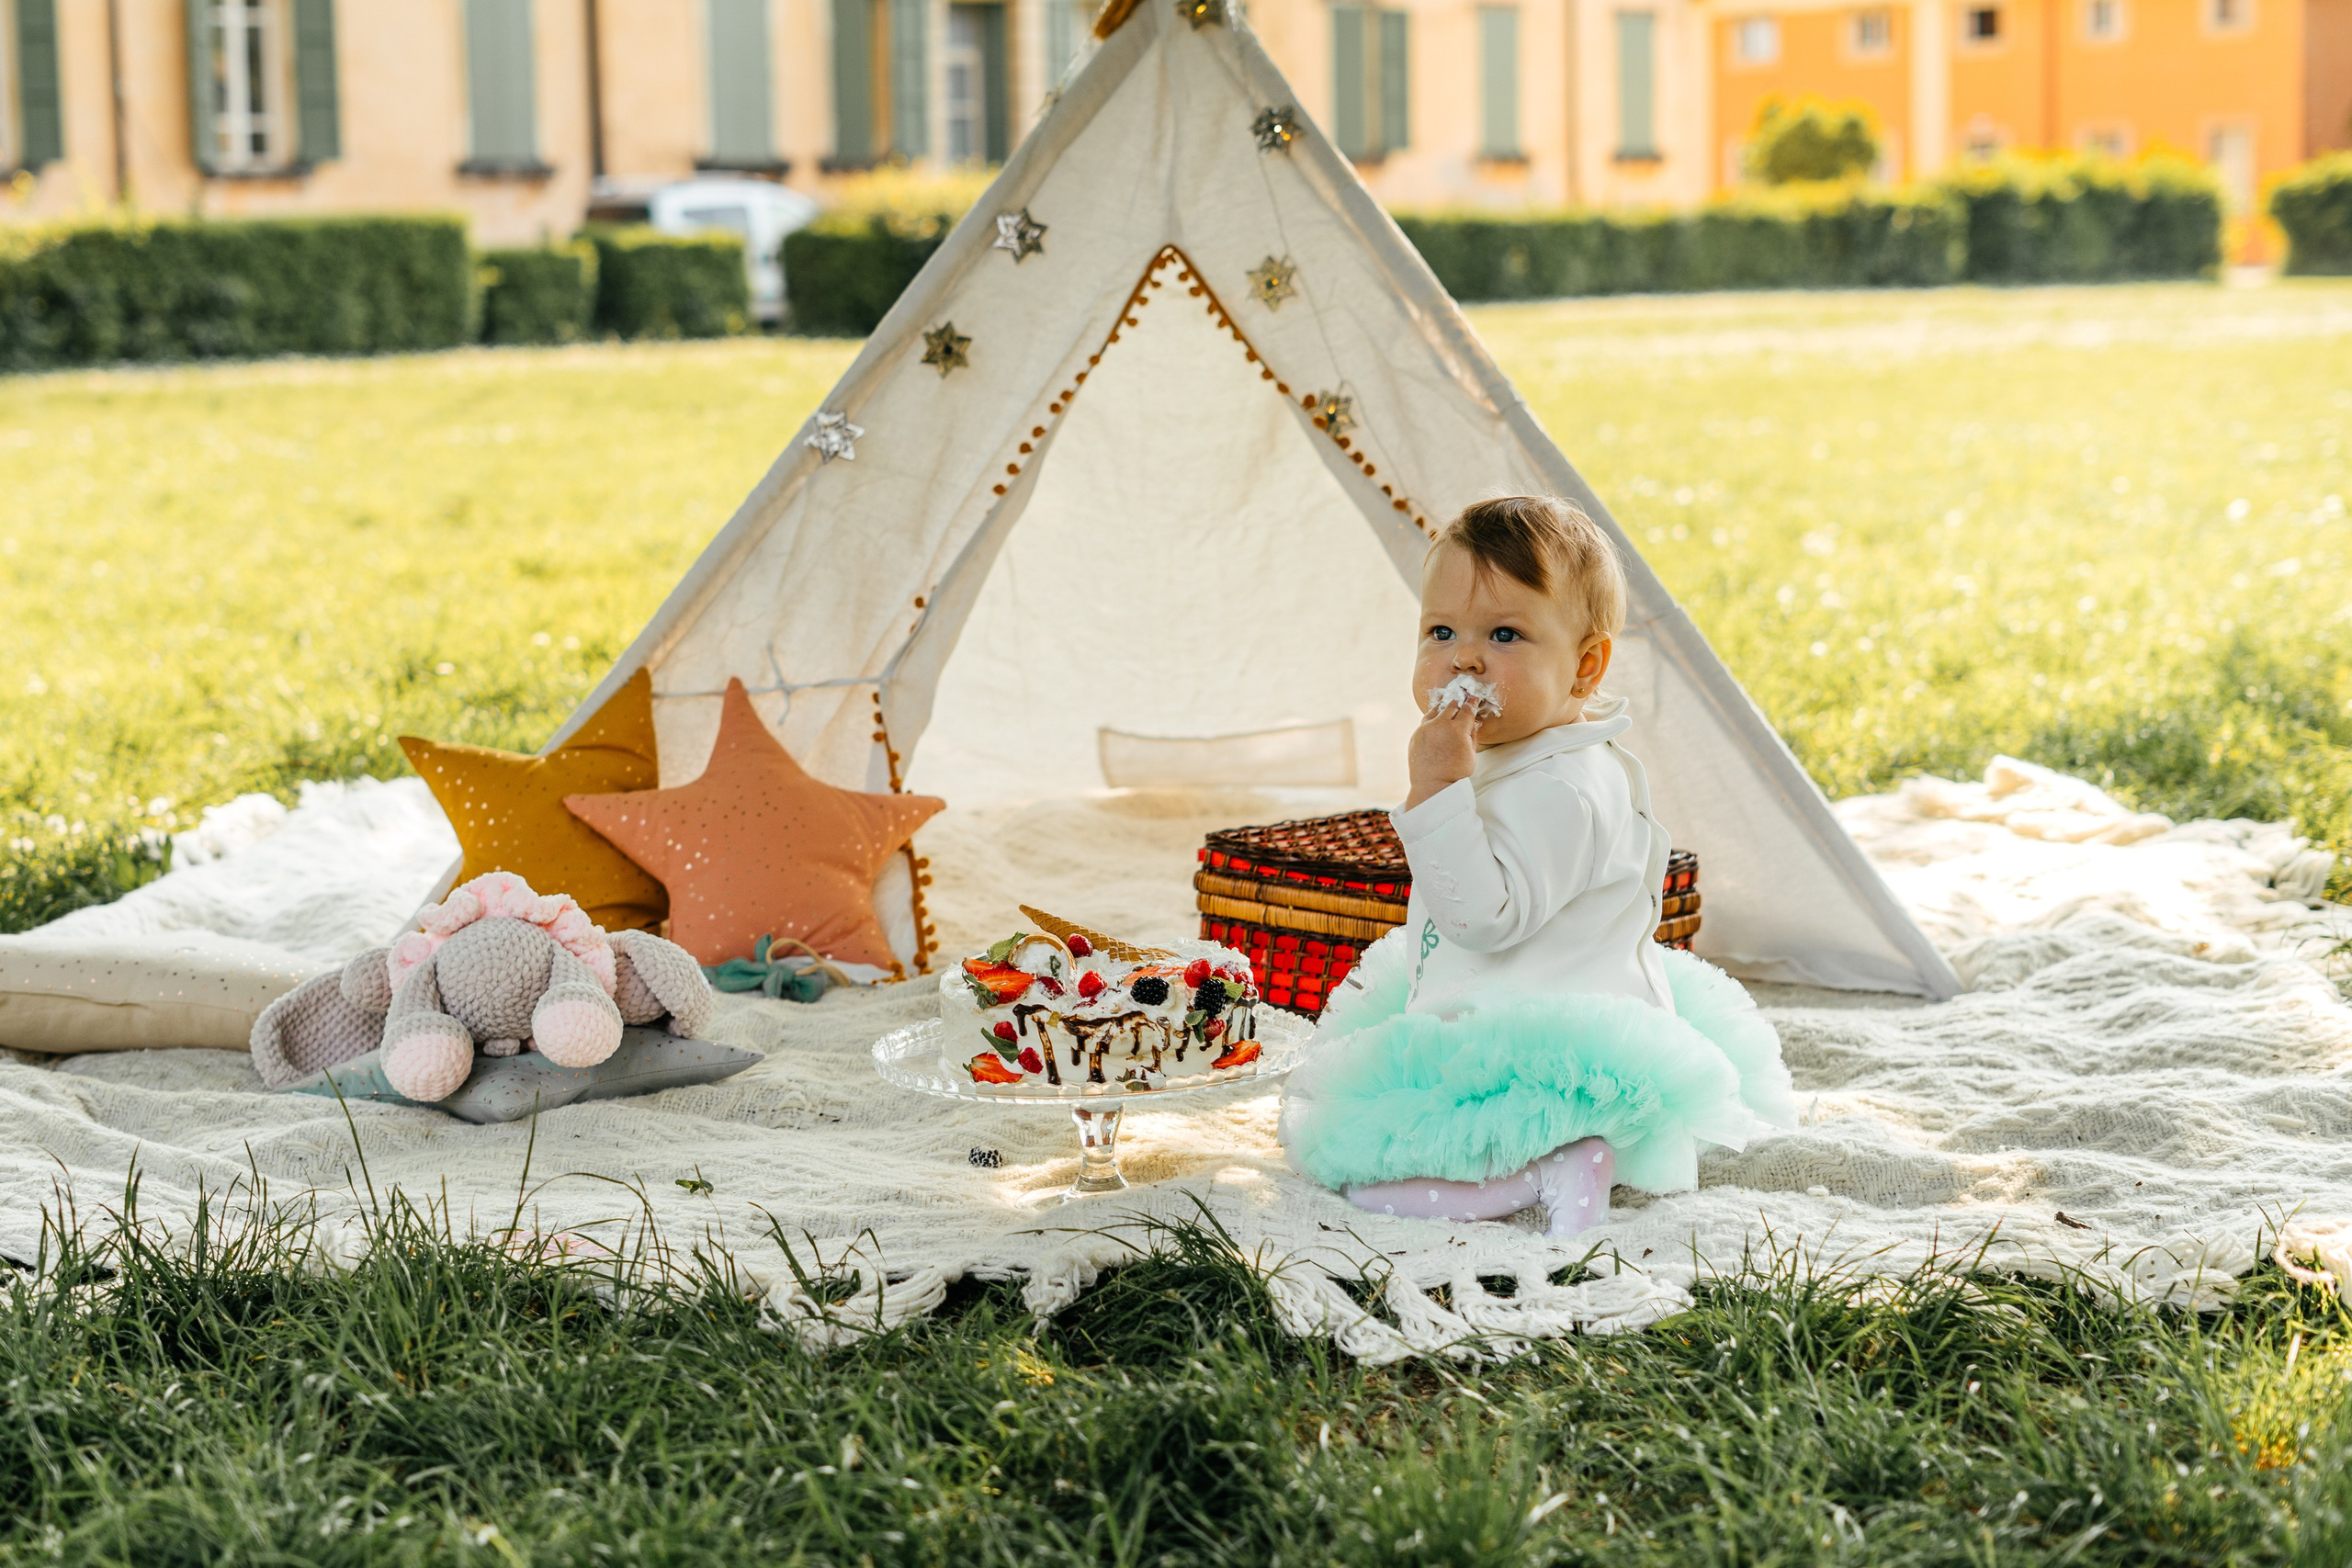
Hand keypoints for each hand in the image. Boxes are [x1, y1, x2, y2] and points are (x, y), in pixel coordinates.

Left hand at [1404, 695, 1478, 809]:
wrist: (1433, 785)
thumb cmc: (1456, 772)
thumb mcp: (1471, 753)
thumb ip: (1472, 734)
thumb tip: (1474, 722)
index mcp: (1458, 729)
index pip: (1467, 709)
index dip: (1472, 702)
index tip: (1474, 698)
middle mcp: (1440, 725)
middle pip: (1451, 706)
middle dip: (1458, 702)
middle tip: (1462, 698)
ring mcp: (1425, 729)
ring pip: (1436, 710)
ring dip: (1444, 708)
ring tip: (1448, 707)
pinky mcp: (1416, 735)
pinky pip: (1425, 721)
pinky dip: (1433, 720)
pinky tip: (1437, 721)